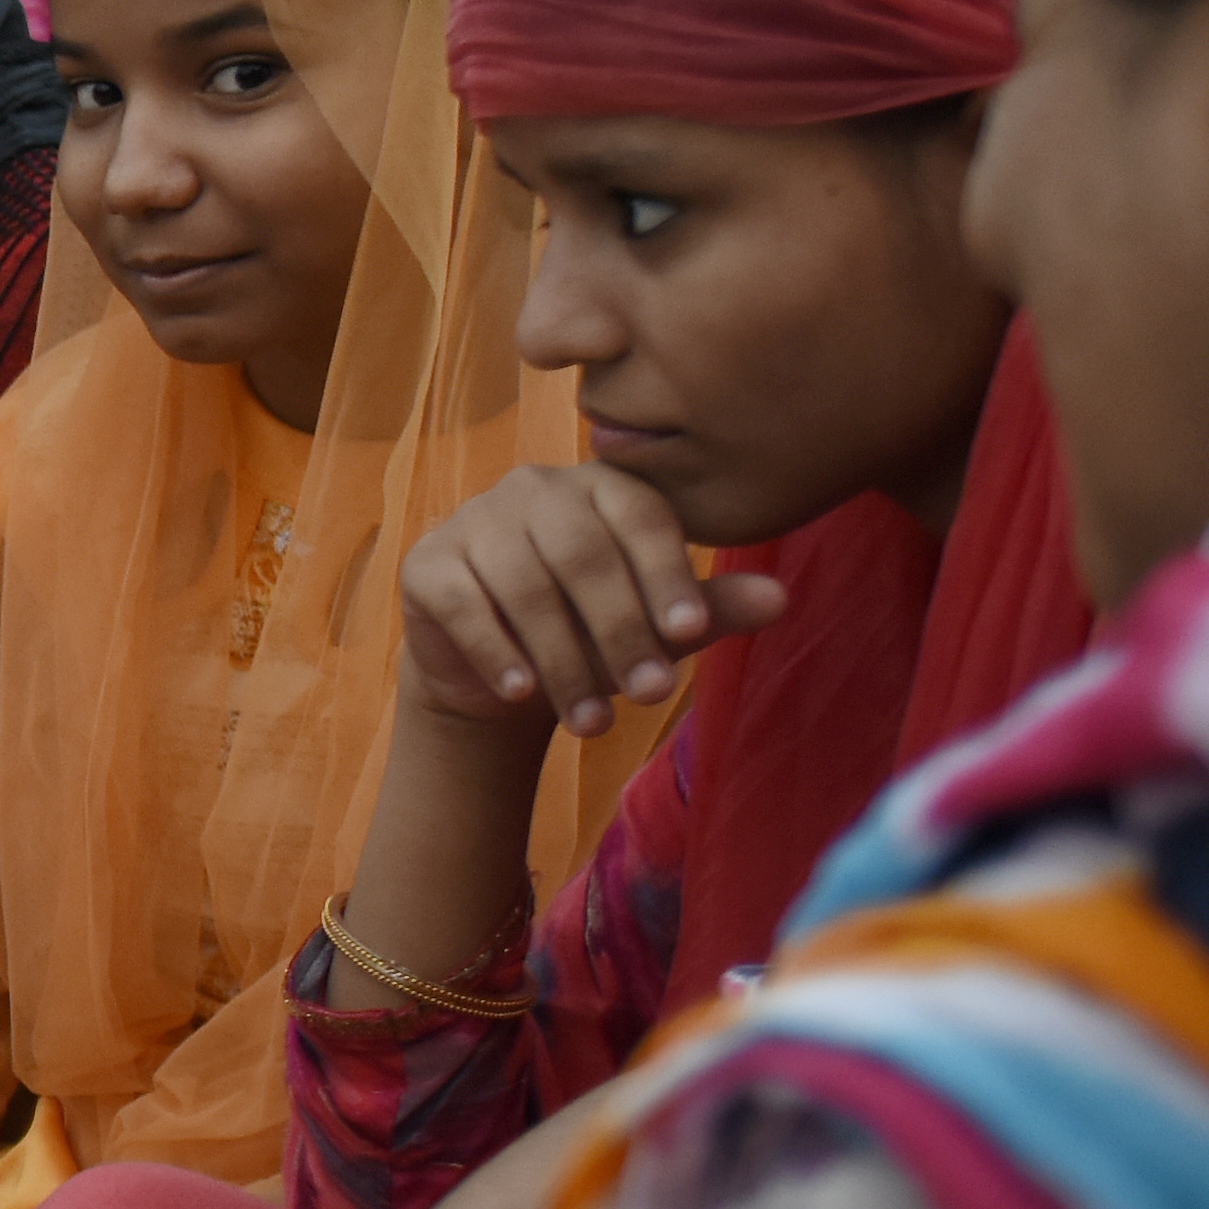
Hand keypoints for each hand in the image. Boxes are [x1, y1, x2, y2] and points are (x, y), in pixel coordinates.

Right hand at [393, 462, 782, 743]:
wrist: (502, 675)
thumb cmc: (594, 637)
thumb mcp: (656, 626)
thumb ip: (708, 608)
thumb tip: (781, 600)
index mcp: (602, 485)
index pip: (641, 517)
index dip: (665, 576)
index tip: (690, 636)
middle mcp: (535, 488)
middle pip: (581, 554)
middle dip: (619, 631)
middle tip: (650, 696)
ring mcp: (474, 520)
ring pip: (524, 586)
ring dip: (563, 661)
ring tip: (593, 723)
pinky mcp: (427, 563)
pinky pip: (465, 605)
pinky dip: (498, 653)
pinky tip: (523, 692)